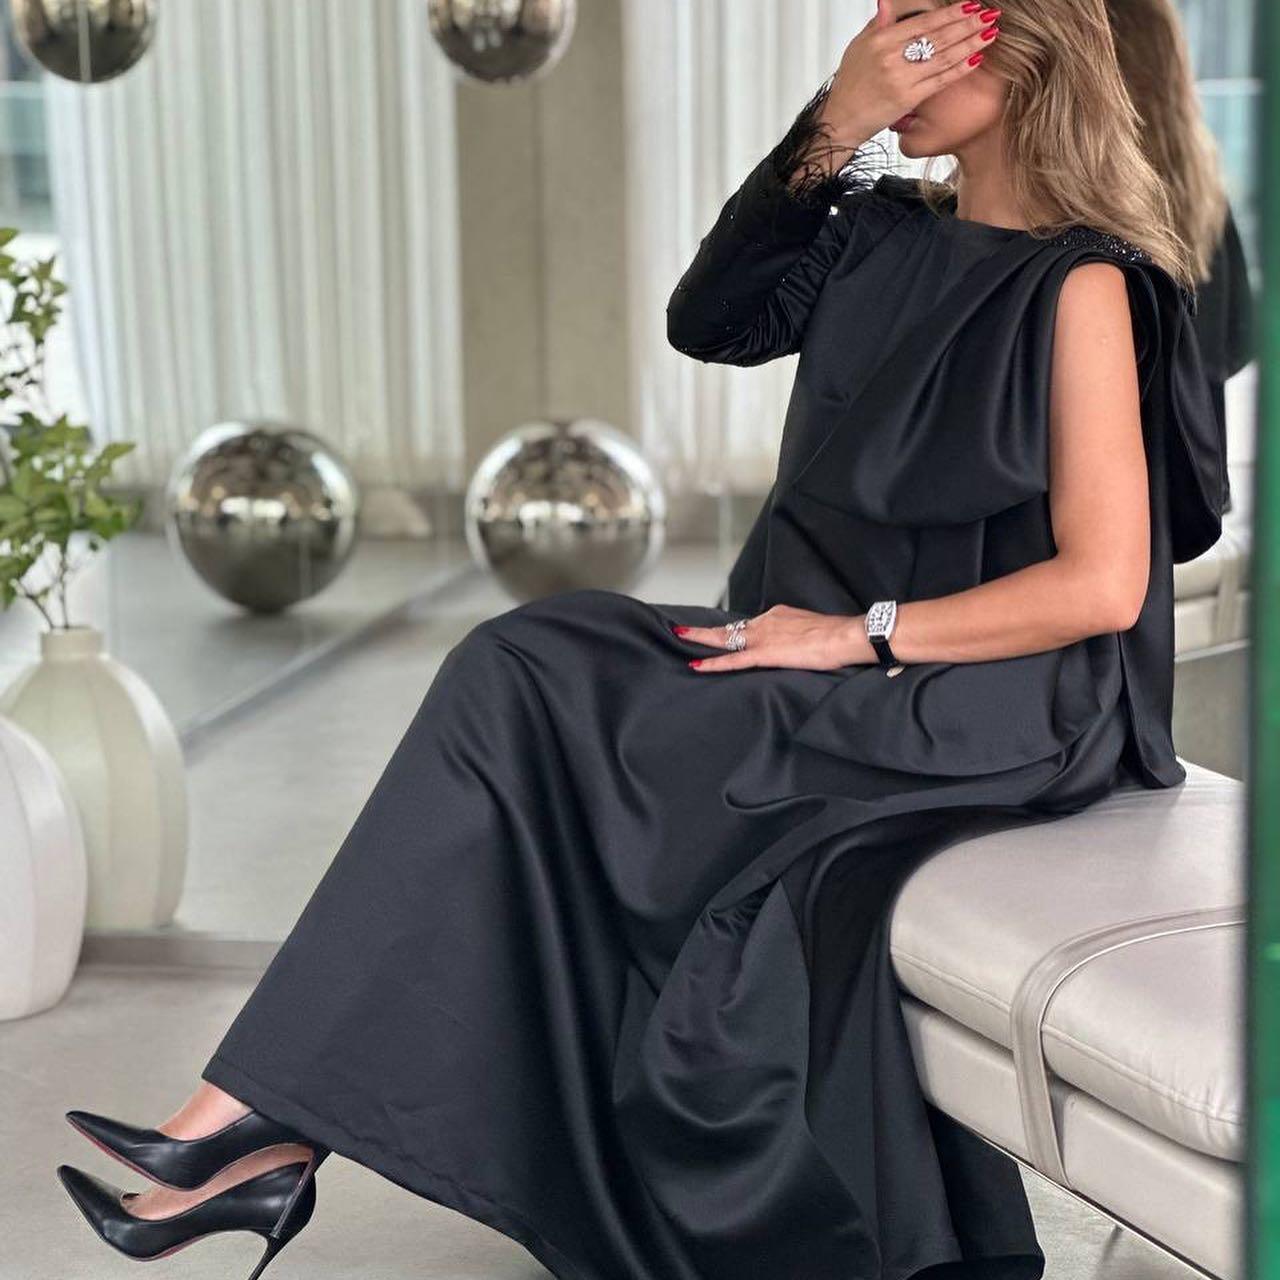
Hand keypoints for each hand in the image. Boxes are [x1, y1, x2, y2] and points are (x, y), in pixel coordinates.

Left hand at [673, 604, 874, 672]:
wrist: (845, 635)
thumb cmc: (836, 637)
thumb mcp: (810, 631)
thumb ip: (795, 636)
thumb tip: (794, 646)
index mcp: (778, 615)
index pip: (750, 624)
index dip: (734, 630)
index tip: (723, 633)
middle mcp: (766, 621)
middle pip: (731, 627)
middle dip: (706, 630)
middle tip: (683, 629)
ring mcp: (764, 636)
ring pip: (726, 638)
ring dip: (702, 640)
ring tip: (682, 638)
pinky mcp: (765, 653)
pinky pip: (733, 659)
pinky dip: (713, 662)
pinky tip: (697, 664)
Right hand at [820, 0, 999, 145]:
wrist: (840, 120)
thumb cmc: (849, 85)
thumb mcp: (858, 47)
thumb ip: (878, 24)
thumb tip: (887, 1)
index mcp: (881, 40)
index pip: (923, 21)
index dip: (950, 13)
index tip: (971, 6)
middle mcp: (891, 57)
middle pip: (938, 36)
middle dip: (967, 24)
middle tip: (989, 15)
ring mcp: (900, 78)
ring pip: (943, 56)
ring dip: (970, 43)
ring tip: (990, 33)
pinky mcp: (907, 99)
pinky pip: (939, 80)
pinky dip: (960, 69)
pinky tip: (976, 59)